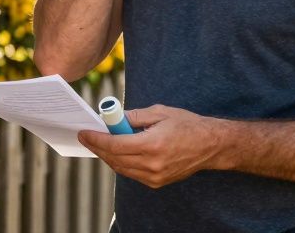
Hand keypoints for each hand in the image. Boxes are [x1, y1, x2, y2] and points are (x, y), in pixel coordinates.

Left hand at [77, 105, 229, 188]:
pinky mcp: (157, 182)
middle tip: (87, 137)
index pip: (115, 145)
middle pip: (114, 159)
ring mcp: (155, 177)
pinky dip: (121, 163)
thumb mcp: (159, 113)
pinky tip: (116, 152)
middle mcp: (152, 164)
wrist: (210, 146)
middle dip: (98, 148)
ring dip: (107, 156)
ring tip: (98, 143)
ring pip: (121, 169)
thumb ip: (133, 117)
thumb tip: (112, 119)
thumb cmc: (187, 125)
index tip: (84, 133)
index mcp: (152, 145)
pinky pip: (132, 173)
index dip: (96, 139)